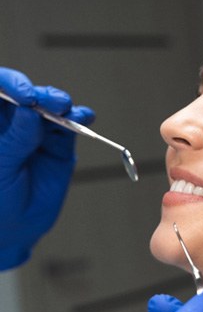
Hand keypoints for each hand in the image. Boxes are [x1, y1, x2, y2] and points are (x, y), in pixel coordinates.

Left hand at [0, 67, 94, 269]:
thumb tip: (31, 111)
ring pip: (51, 108)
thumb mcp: (1, 168)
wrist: (17, 226)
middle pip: (28, 96)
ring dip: (61, 104)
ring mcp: (39, 133)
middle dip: (40, 94)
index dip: (10, 85)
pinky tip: (85, 117)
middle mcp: (14, 123)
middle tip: (50, 102)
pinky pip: (70, 127)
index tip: (25, 95)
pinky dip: (80, 119)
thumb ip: (15, 139)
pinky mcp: (60, 145)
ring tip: (67, 109)